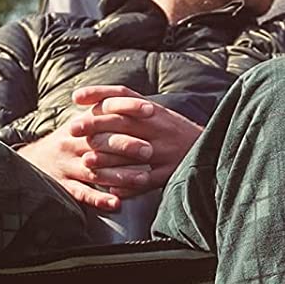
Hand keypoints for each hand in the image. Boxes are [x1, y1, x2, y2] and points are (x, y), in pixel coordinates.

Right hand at [14, 93, 157, 211]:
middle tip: (149, 151)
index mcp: (79, 124)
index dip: (128, 109)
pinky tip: (116, 203)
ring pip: (96, 170)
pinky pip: (82, 193)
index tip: (150, 110)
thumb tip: (136, 99)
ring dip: (121, 176)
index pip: (106, 112)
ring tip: (143, 179)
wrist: (32, 162)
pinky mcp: (63, 186)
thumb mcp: (80, 121)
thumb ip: (102, 111)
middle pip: (102, 142)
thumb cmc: (67, 141)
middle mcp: (72, 143)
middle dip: (127, 145)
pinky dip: (99, 199)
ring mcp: (67, 165)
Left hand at [68, 84, 202, 192]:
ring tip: (87, 163)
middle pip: (122, 122)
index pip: (122, 96)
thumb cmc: (176, 132)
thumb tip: (98, 102)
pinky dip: (127, 185)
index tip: (76, 98)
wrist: (212, 149)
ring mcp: (165, 150)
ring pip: (132, 153)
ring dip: (107, 159)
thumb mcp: (157, 114)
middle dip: (95, 125)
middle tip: (72, 129)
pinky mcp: (170, 171)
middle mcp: (159, 126)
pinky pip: (146, 180)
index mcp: (154, 111)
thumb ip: (131, 108)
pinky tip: (111, 189)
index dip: (98, 94)